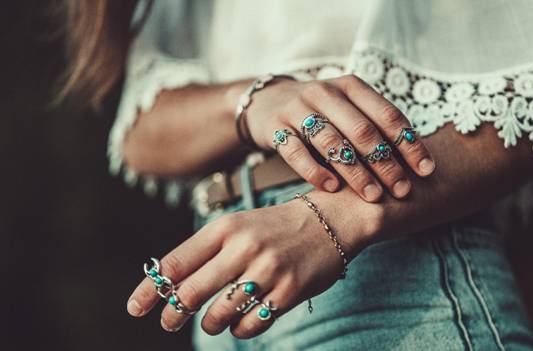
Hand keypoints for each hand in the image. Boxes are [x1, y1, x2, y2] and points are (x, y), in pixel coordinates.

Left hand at [126, 192, 379, 337]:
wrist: (330, 221)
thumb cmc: (274, 227)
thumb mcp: (238, 226)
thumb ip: (205, 251)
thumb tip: (167, 285)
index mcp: (225, 228)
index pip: (175, 264)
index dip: (150, 290)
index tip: (134, 308)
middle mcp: (243, 248)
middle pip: (189, 294)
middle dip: (172, 315)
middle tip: (167, 322)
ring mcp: (267, 271)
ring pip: (218, 315)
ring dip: (209, 324)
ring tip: (212, 321)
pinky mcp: (288, 292)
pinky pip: (249, 325)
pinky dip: (239, 329)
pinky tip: (241, 321)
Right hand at [243, 75, 435, 201]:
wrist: (267, 102)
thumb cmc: (322, 112)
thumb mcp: (349, 108)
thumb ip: (376, 127)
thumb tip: (419, 162)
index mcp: (352, 86)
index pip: (388, 115)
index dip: (410, 144)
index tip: (426, 171)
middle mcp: (326, 93)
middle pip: (362, 131)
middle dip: (386, 163)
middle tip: (402, 190)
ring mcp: (298, 109)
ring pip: (332, 143)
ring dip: (356, 173)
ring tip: (373, 196)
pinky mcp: (276, 127)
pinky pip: (297, 152)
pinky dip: (315, 171)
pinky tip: (331, 188)